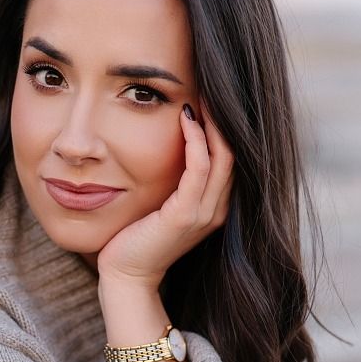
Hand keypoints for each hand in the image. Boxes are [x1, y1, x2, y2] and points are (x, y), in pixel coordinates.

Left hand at [96, 101, 233, 287]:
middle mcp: (216, 210)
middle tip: (212, 86)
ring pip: (222, 158)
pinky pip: (199, 170)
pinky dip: (195, 141)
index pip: (230, 158)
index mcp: (214, 207)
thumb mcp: (162, 205)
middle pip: (234, 154)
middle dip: (225, 120)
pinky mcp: (185, 216)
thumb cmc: (136, 238)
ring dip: (213, 124)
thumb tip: (172, 146)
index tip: (211, 96)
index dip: (224, 127)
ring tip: (202, 96)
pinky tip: (186, 119)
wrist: (126, 275)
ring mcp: (204, 214)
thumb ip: (174, 182)